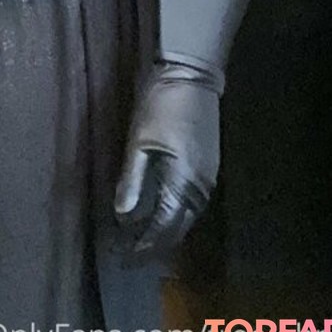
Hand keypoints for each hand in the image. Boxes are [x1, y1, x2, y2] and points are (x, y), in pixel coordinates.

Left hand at [113, 61, 219, 262]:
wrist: (192, 74)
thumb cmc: (162, 104)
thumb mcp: (140, 140)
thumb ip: (133, 179)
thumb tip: (123, 214)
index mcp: (184, 182)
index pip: (164, 227)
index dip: (144, 245)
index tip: (124, 257)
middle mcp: (201, 186)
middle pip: (179, 227)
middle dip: (155, 243)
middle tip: (129, 253)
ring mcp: (208, 176)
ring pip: (188, 215)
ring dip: (166, 228)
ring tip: (142, 237)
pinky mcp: (209, 164)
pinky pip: (192, 200)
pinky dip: (176, 212)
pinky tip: (161, 210)